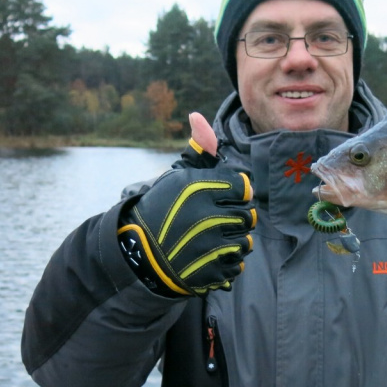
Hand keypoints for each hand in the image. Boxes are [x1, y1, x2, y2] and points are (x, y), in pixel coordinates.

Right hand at [118, 112, 255, 296]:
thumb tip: (197, 116)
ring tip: (214, 238)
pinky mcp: (209, 271)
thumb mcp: (175, 176)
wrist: (137, 254)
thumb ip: (198, 151)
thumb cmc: (160, 210)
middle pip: (248, 216)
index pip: (243, 187)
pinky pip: (238, 265)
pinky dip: (229, 262)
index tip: (222, 198)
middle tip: (217, 220)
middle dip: (236, 218)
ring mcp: (208, 247)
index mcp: (199, 189)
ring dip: (234, 240)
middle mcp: (206, 216)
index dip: (235, 194)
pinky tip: (211, 256)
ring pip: (246, 241)